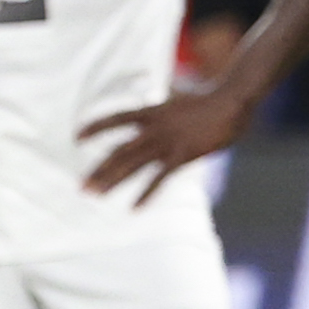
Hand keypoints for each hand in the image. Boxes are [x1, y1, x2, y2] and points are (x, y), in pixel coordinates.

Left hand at [78, 83, 252, 203]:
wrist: (230, 101)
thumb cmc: (208, 100)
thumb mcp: (178, 102)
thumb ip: (163, 110)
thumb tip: (157, 110)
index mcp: (151, 111)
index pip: (116, 118)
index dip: (96, 127)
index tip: (77, 138)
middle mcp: (154, 128)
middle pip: (119, 151)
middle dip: (99, 170)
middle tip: (81, 187)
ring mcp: (167, 143)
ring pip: (133, 165)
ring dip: (113, 181)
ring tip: (96, 195)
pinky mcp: (182, 156)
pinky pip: (160, 179)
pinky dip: (146, 194)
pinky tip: (134, 208)